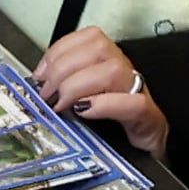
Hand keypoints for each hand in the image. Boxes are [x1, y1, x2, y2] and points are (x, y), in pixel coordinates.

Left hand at [34, 25, 167, 156]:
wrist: (148, 151)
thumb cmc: (116, 127)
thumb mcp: (86, 102)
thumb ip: (66, 89)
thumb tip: (40, 86)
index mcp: (111, 63)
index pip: (89, 38)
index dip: (60, 50)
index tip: (41, 73)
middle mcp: (126, 72)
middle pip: (99, 48)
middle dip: (64, 68)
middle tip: (48, 93)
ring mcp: (139, 94)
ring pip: (112, 71)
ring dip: (77, 85)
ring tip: (63, 105)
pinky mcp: (148, 118)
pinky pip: (131, 103)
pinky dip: (103, 105)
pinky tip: (85, 111)